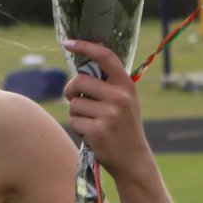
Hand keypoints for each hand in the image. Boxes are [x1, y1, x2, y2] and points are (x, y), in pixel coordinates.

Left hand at [62, 39, 151, 178]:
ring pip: (74, 104)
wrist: (133, 159)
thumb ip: (108, 85)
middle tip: (74, 98)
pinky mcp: (98, 131)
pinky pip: (74, 121)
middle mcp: (120, 97)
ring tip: (91, 122)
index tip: (68, 43)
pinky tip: (91, 134)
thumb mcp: (125, 101)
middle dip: (71, 91)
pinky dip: (77, 127)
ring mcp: (109, 114)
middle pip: (79, 81)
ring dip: (76, 114)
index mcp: (127, 85)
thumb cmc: (124, 127)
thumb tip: (80, 69)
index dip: (85, 47)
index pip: (105, 57)